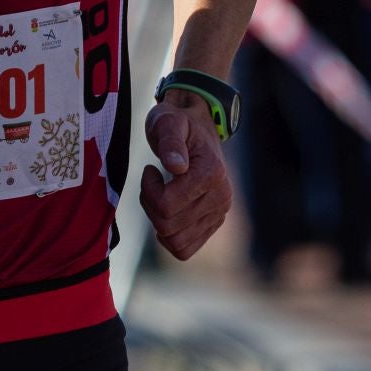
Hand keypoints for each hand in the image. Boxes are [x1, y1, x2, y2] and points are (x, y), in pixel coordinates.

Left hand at [139, 96, 232, 260]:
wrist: (196, 127)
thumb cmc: (177, 122)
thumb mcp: (167, 120)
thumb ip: (170, 140)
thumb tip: (176, 166)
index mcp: (212, 173)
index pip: (167, 205)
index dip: (149, 190)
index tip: (150, 169)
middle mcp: (222, 197)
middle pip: (168, 226)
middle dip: (150, 205)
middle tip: (151, 181)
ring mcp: (219, 213)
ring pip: (176, 242)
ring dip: (157, 221)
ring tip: (159, 195)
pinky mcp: (213, 223)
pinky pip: (185, 249)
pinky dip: (168, 237)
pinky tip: (166, 212)